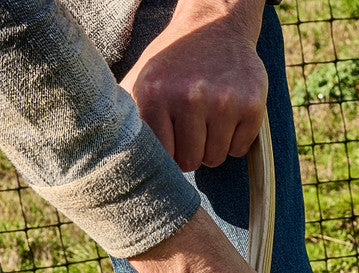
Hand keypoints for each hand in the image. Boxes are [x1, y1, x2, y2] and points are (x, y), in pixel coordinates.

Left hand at [121, 0, 266, 171]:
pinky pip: (239, 149)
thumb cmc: (175, 61)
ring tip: (209, 120)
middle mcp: (188, 97)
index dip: (168, 151)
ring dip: (212, 147)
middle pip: (190, 162)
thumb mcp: (142, 78)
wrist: (215, 25)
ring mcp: (223, 101)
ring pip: (215, 159)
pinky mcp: (251, 105)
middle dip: (191, 152)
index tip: (171, 136)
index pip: (162, 157)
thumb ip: (125, 113)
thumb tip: (107, 149)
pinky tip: (228, 117)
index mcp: (155, 94)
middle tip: (193, 127)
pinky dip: (235, 141)